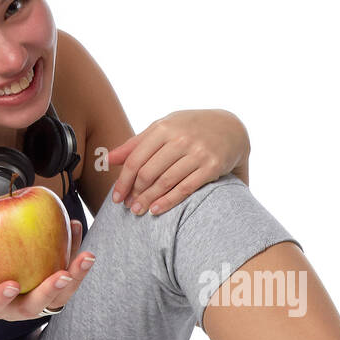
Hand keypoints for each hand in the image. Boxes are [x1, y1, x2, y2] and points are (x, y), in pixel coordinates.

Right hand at [0, 220, 95, 320]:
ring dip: (76, 276)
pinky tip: (75, 226)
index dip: (1, 298)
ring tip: (86, 256)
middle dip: (50, 292)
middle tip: (62, 276)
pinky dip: (73, 251)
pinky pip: (68, 271)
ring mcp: (40, 299)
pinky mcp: (56, 287)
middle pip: (36, 307)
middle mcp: (18, 307)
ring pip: (61, 295)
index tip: (11, 285)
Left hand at [106, 109, 247, 215]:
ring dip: (148, 199)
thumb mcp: (164, 128)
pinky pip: (185, 188)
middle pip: (148, 172)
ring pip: (165, 182)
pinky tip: (156, 210)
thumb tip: (108, 159)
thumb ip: (136, 143)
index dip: (123, 180)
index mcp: (164, 128)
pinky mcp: (211, 166)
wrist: (231, 128)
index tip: (116, 197)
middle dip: (135, 192)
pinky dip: (168, 201)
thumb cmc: (191, 128)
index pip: (135, 159)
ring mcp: (197, 152)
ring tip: (138, 211)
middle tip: (127, 207)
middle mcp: (180, 139)